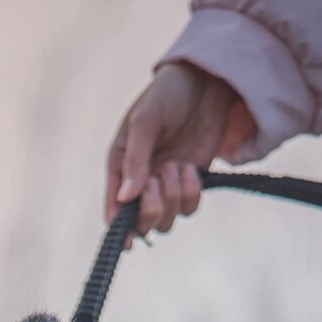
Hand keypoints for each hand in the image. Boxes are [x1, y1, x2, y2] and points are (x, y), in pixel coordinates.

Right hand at [105, 62, 255, 235]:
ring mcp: (167, 186)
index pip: (115, 211)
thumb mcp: (144, 121)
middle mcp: (141, 183)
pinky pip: (190, 207)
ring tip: (177, 165)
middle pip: (142, 224)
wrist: (206, 80)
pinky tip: (191, 168)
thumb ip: (135, 160)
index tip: (128, 241)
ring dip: (173, 199)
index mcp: (120, 168)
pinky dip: (192, 193)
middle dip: (151, 209)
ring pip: (166, 220)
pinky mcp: (191, 183)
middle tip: (159, 178)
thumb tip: (125, 199)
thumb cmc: (167, 95)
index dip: (119, 230)